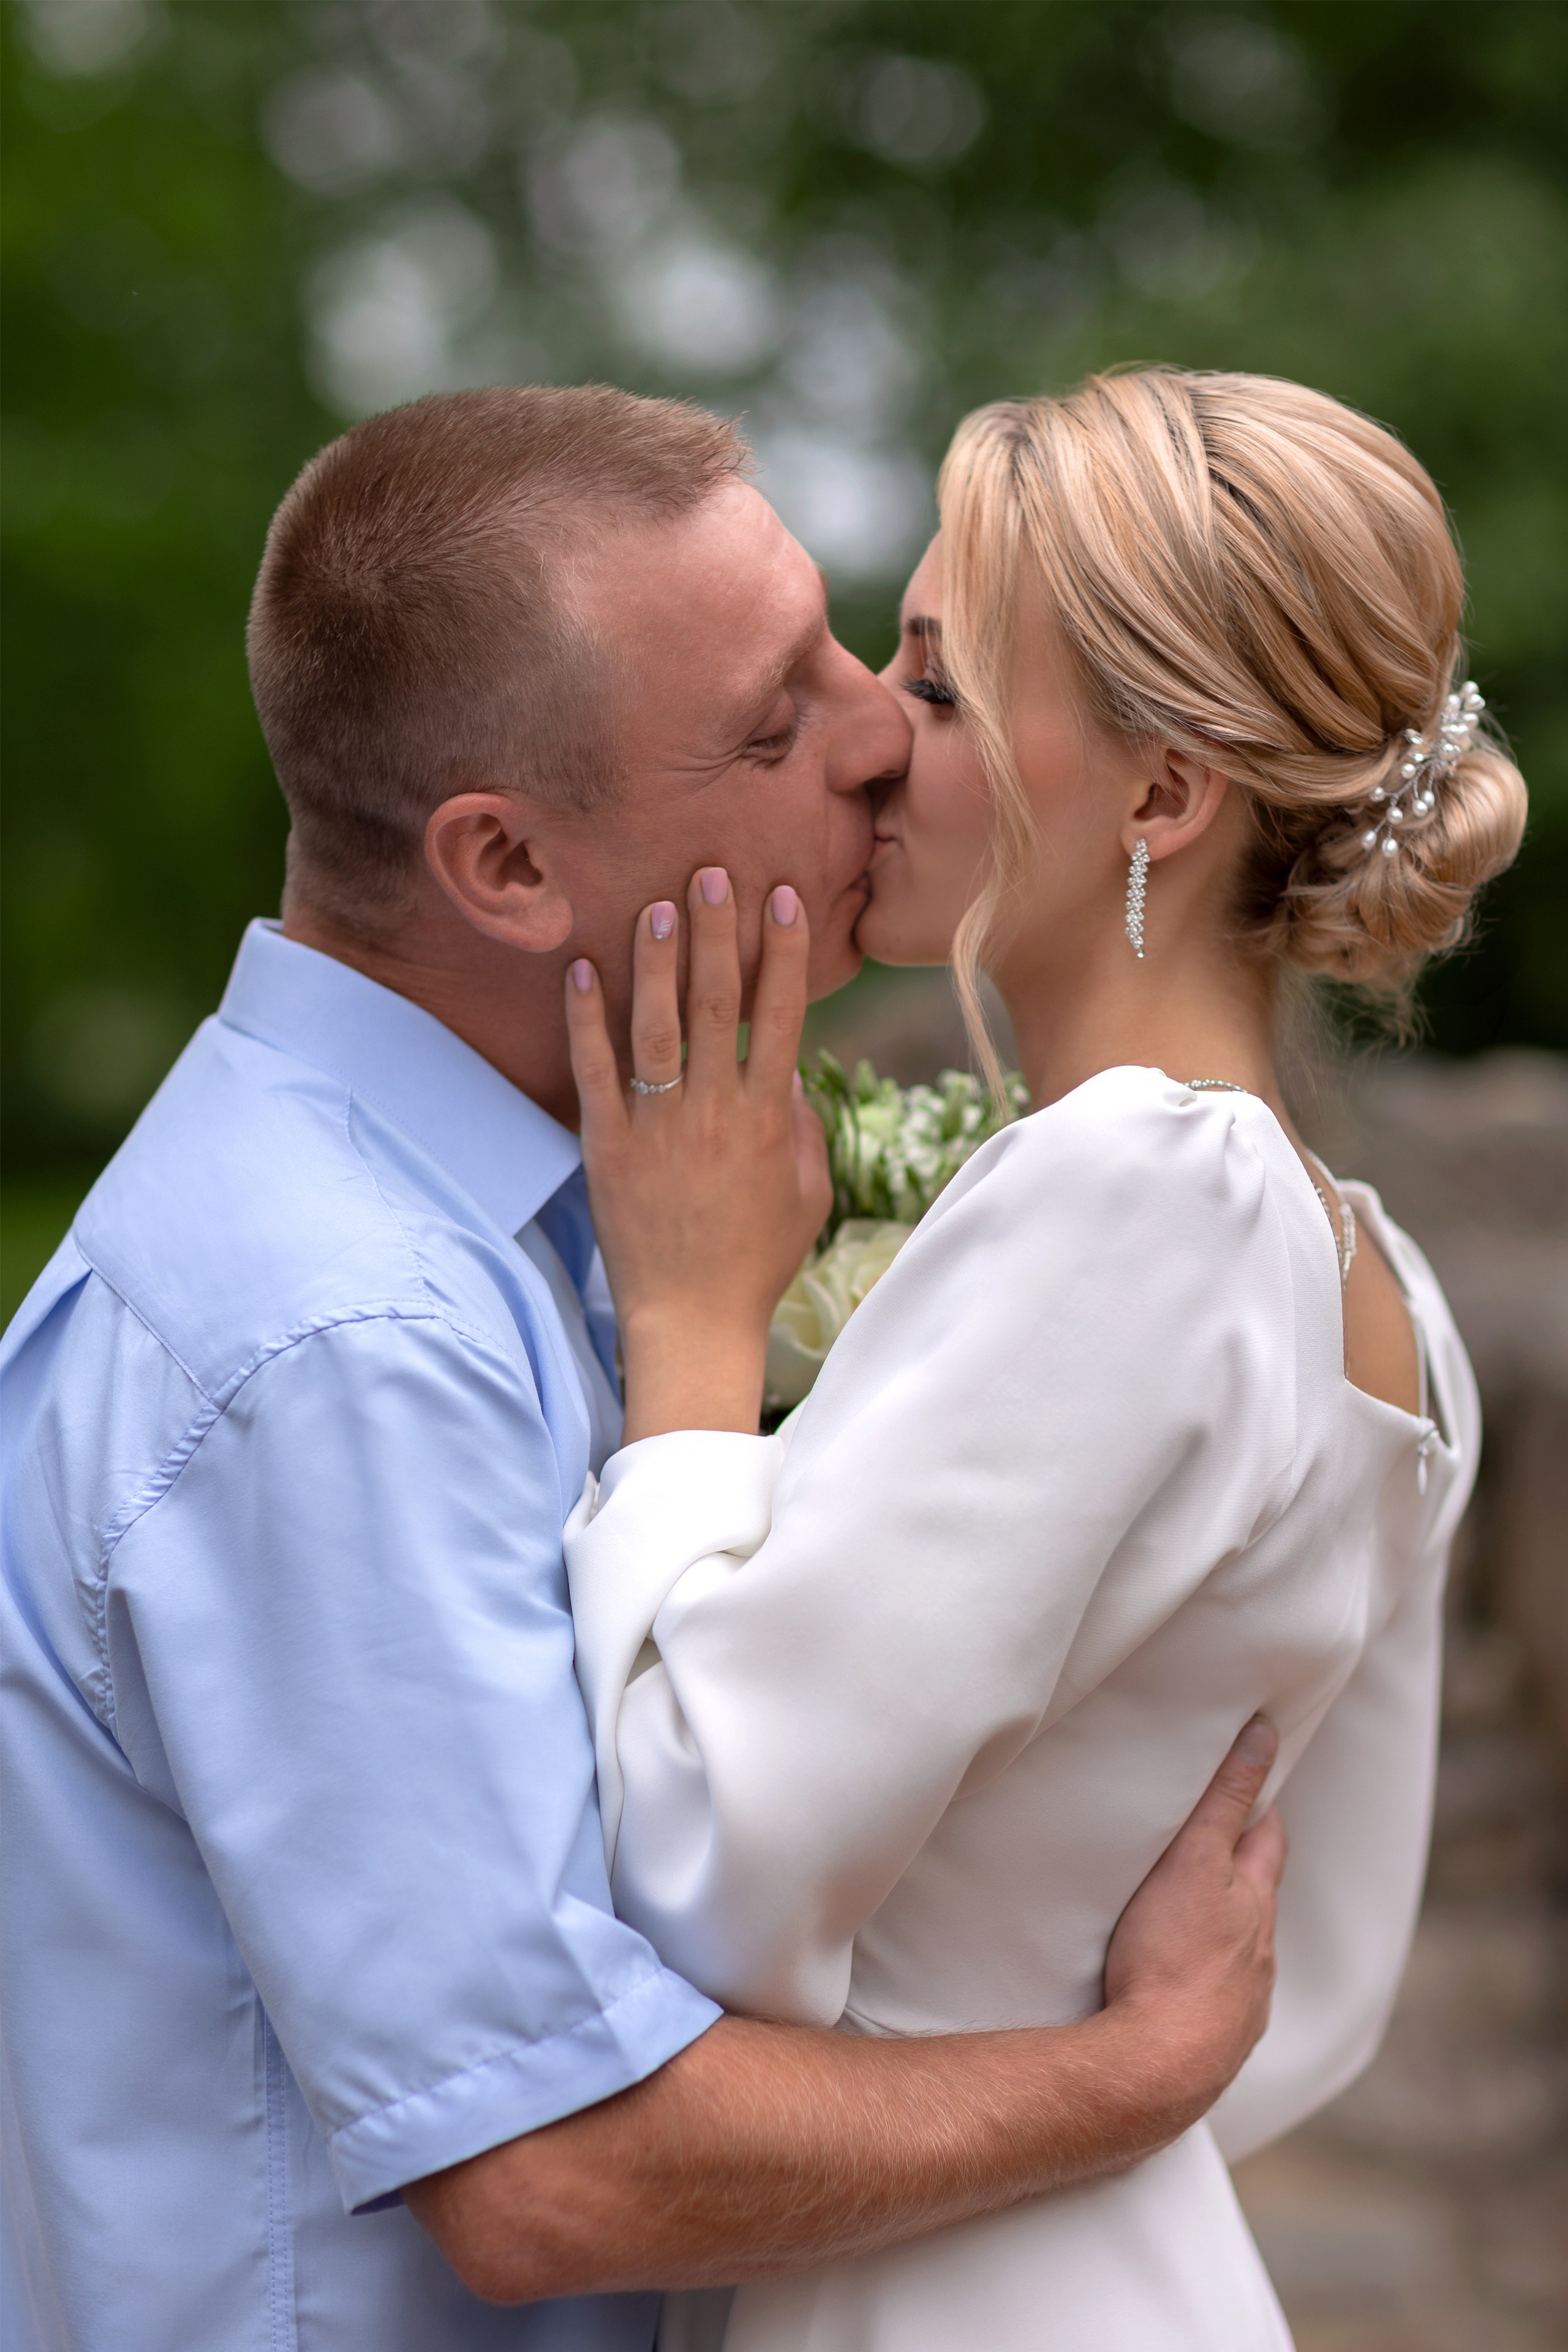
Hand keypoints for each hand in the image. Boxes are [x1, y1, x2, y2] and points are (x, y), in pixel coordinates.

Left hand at [565, 868, 831, 1441]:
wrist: (692, 1320)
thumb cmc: (757, 1259)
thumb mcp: (806, 1192)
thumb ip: (800, 1127)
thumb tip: (789, 1070)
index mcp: (766, 1118)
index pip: (781, 1017)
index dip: (784, 954)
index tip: (783, 899)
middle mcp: (713, 1111)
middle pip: (718, 1004)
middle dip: (716, 933)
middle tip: (711, 871)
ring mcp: (658, 1126)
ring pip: (658, 1027)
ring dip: (657, 961)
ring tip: (655, 903)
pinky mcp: (608, 1147)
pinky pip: (594, 1073)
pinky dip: (586, 1021)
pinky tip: (581, 970)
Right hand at [1101, 1716, 1285, 2135]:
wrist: (1159, 2067)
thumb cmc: (1172, 1955)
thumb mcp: (1195, 1861)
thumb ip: (1224, 1800)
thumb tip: (1262, 1734)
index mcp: (1256, 1905)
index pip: (1268, 1841)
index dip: (1260, 1809)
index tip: (1251, 1785)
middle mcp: (1260, 1955)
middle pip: (1259, 1898)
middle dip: (1245, 1869)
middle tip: (1220, 1840)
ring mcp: (1243, 2005)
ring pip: (1242, 1953)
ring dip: (1225, 1931)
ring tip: (1192, 1916)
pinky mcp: (1216, 2045)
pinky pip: (1218, 2002)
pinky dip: (1207, 1983)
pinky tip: (1182, 1987)